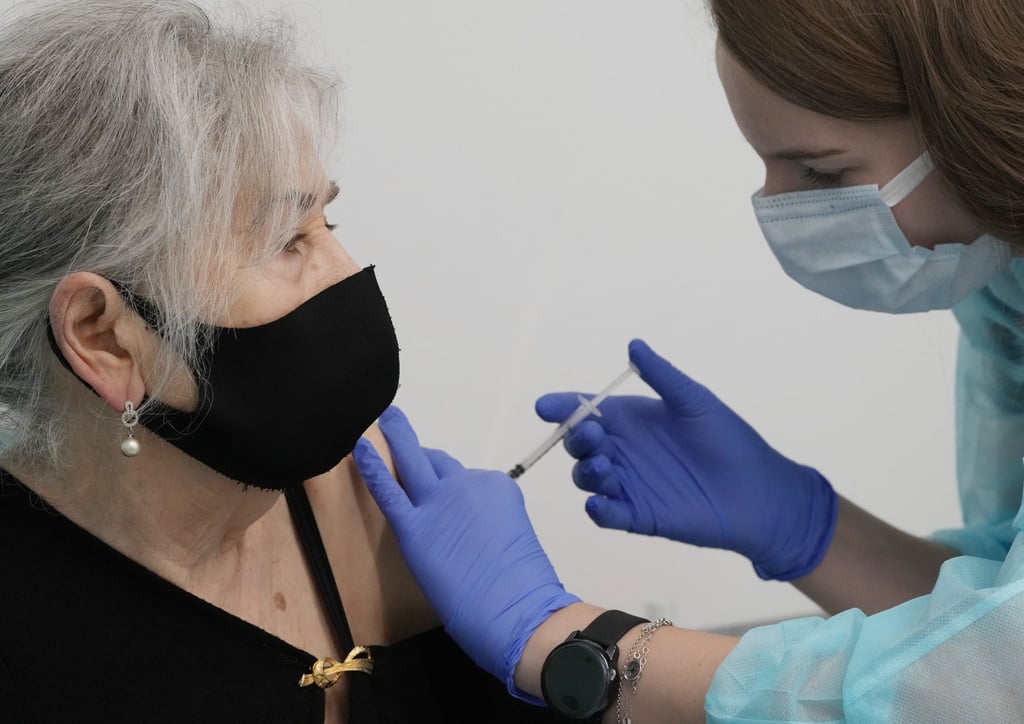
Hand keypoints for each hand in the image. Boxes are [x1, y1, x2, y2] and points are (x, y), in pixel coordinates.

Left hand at [353, 406, 578, 699]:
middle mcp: (468, 484)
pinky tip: (358, 449)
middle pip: (439, 462)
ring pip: (414, 462)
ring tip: (386, 420)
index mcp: (497, 487)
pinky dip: (372, 467)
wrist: (516, 607)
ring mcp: (439, 502)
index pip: (468, 479)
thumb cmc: (521, 586)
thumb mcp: (512, 538)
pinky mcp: (414, 526)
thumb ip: (487, 523)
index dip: (456, 492)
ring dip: (397, 437)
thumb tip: (464, 528)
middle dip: (419, 448)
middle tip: (401, 430)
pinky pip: (388, 490)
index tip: (452, 506)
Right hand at [535, 339, 836, 580]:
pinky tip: (600, 505)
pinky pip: (607, 515)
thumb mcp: (695, 402)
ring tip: (606, 465)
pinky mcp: (638, 516)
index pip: (585, 410)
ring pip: (587, 478)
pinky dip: (598, 511)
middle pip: (579, 444)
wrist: (760, 492)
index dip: (562, 407)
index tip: (546, 406)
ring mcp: (628, 484)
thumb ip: (662, 376)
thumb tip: (633, 344)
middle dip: (575, 438)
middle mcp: (622, 451)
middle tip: (593, 435)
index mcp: (631, 420)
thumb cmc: (729, 440)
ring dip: (586, 471)